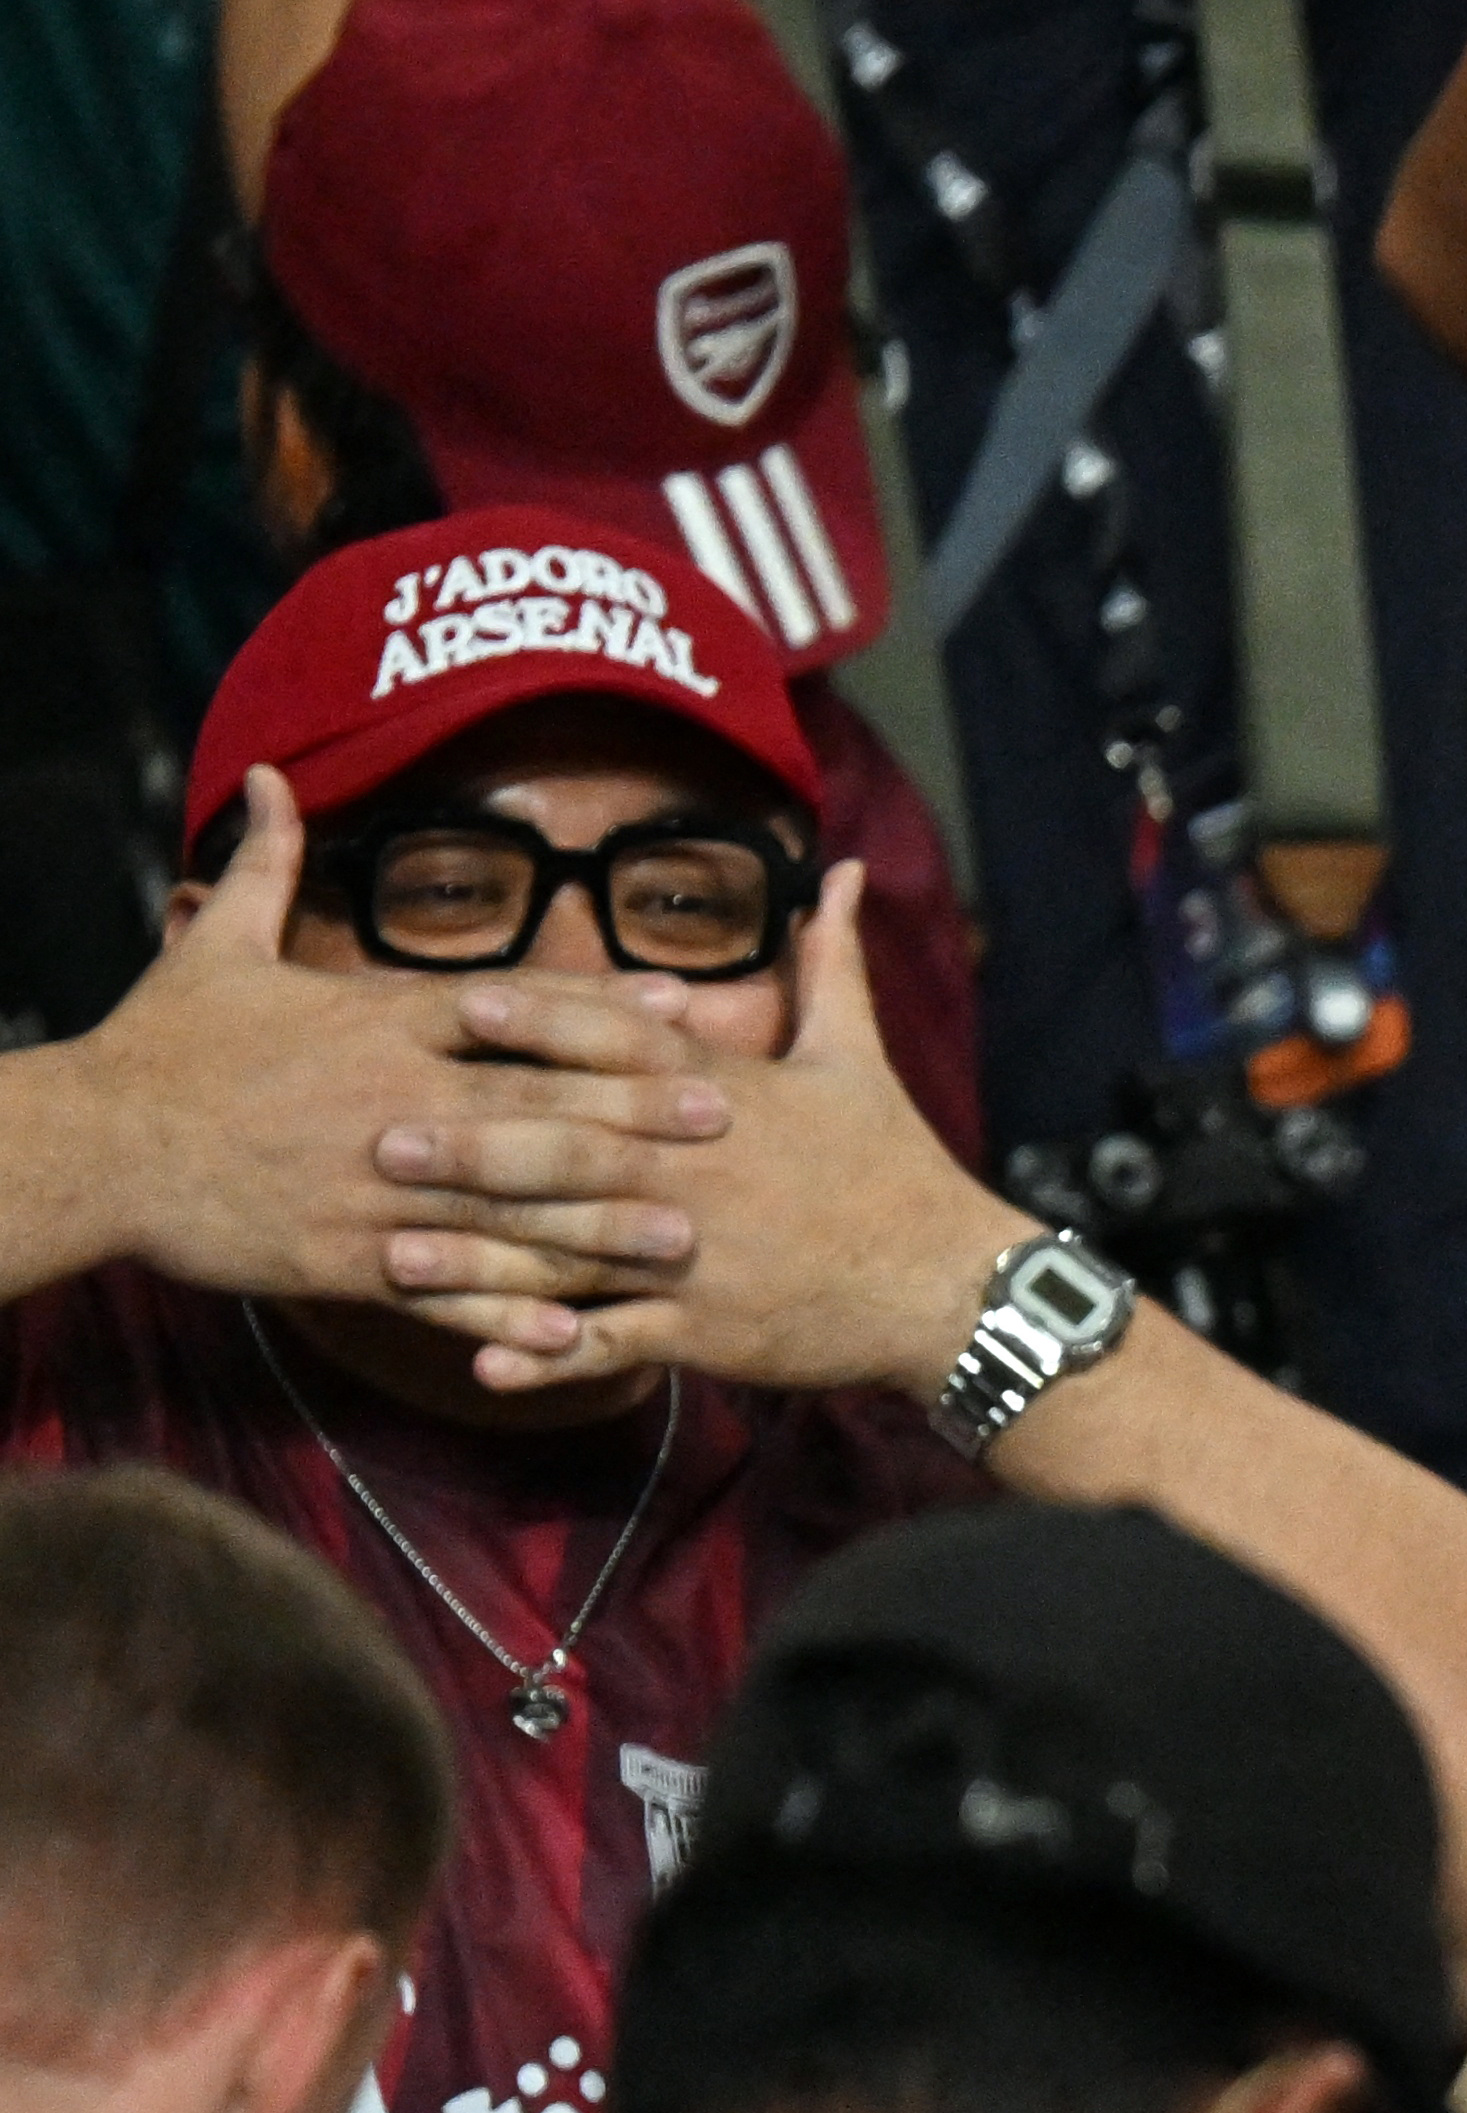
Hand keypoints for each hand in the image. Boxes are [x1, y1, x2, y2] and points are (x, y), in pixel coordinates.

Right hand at [69, 769, 726, 1313]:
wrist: (93, 1146)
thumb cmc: (161, 1046)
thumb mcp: (216, 949)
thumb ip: (265, 865)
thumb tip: (271, 777)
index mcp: (375, 1026)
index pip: (511, 1011)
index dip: (601, 1009)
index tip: (683, 1008)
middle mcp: (390, 1104)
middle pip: (532, 1106)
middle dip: (633, 1114)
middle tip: (727, 1119)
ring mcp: (372, 1188)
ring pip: (507, 1209)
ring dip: (598, 1226)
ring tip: (683, 1237)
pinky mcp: (342, 1259)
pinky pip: (444, 1292)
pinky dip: (508, 1314)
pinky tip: (577, 1335)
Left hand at [400, 864, 1027, 1397]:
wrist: (951, 1285)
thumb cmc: (896, 1163)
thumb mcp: (860, 1057)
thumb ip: (830, 961)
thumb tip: (845, 868)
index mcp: (726, 1097)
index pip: (624, 1048)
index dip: (545, 1024)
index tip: (462, 1004)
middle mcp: (699, 1172)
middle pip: (575, 1152)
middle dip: (478, 1146)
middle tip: (383, 1138)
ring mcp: (699, 1255)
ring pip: (573, 1256)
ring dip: (482, 1259)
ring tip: (395, 1257)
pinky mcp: (710, 1329)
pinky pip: (617, 1344)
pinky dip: (551, 1358)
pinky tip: (481, 1367)